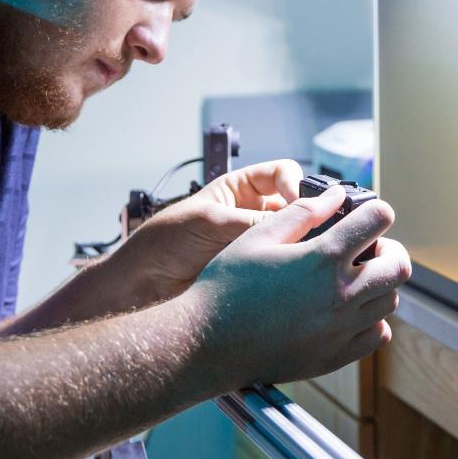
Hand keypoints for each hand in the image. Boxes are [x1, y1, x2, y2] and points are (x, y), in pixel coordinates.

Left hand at [114, 159, 303, 304]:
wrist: (144, 284)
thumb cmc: (165, 241)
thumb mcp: (211, 221)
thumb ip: (254, 220)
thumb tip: (299, 218)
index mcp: (240, 188)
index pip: (282, 174)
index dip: (295, 185)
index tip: (300, 202)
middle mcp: (252, 213)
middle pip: (293, 206)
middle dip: (306, 214)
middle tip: (313, 228)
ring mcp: (256, 242)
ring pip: (292, 236)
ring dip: (299, 241)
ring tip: (305, 251)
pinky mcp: (257, 270)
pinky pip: (283, 263)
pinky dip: (292, 265)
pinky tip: (294, 269)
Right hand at [190, 185, 409, 387]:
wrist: (206, 344)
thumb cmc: (226, 287)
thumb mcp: (258, 238)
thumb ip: (302, 213)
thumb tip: (336, 196)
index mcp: (322, 258)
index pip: (378, 221)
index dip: (375, 212)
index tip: (366, 216)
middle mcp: (340, 294)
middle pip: (399, 265)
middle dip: (389, 250)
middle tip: (368, 250)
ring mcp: (341, 329)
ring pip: (391, 300)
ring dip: (380, 284)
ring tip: (353, 280)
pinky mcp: (335, 356)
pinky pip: (377, 335)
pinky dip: (371, 320)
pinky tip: (347, 311)